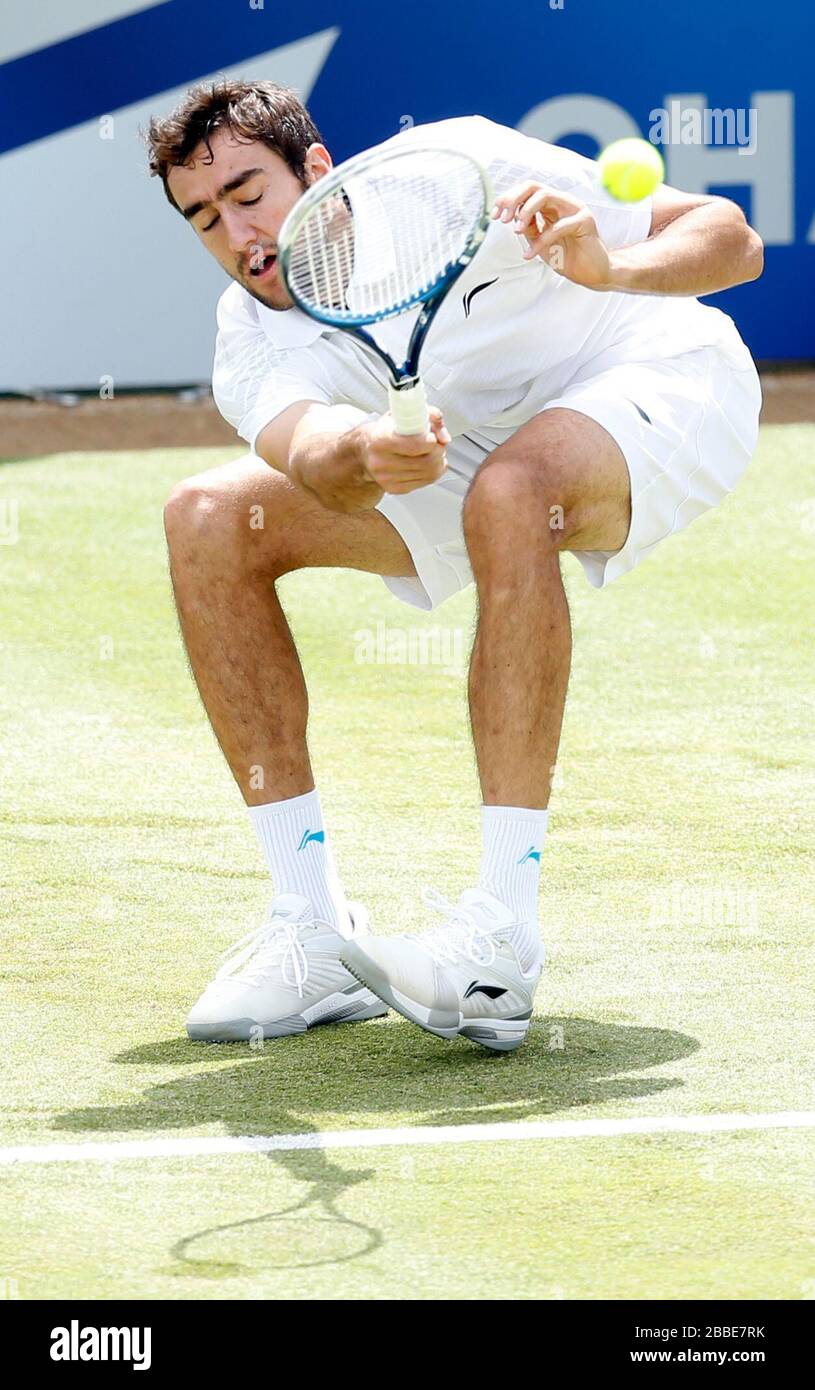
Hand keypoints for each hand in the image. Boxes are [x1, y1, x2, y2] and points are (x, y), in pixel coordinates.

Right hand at [360, 407, 449, 494]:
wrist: (366, 451)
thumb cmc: (385, 430)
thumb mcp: (402, 414)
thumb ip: (428, 415)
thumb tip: (444, 437)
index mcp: (380, 440)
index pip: (414, 446)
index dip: (431, 441)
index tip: (432, 436)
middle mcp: (381, 462)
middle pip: (426, 462)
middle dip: (439, 451)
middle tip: (437, 443)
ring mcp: (387, 479)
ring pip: (429, 473)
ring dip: (439, 461)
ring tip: (433, 451)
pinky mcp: (395, 489)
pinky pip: (425, 482)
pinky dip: (433, 471)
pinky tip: (427, 462)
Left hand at [492, 182, 612, 290]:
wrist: (592, 273)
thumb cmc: (568, 257)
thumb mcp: (540, 242)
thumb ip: (529, 228)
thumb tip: (512, 217)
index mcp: (551, 205)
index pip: (527, 191)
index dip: (508, 199)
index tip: (495, 214)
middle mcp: (562, 202)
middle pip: (533, 186)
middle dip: (513, 199)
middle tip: (503, 218)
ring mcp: (574, 209)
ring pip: (545, 195)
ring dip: (525, 211)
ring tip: (516, 230)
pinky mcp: (584, 221)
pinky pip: (558, 226)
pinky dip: (541, 240)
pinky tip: (530, 254)